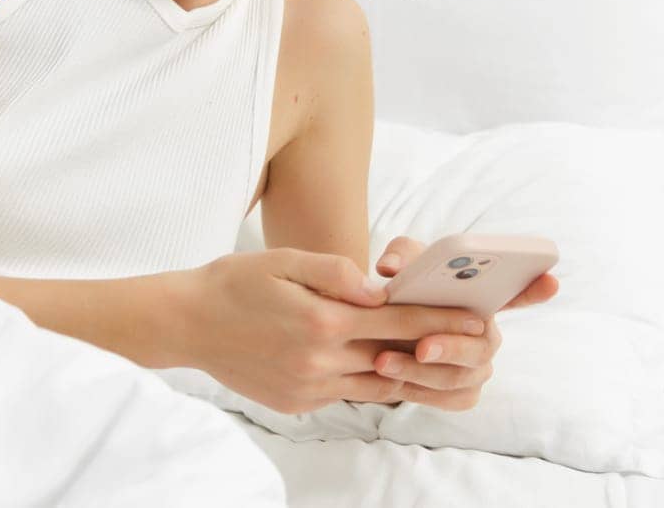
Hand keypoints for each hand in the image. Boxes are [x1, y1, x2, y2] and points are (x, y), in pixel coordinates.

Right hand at [183, 248, 488, 414]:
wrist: (184, 324)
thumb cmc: (233, 282)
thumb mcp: (283, 260)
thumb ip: (336, 271)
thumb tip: (380, 288)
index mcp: (321, 322)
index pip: (398, 323)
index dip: (441, 321)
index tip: (479, 319)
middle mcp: (319, 362)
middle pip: (395, 358)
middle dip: (435, 350)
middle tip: (471, 342)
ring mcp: (308, 389)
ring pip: (376, 383)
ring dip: (407, 371)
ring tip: (437, 358)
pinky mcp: (297, 403)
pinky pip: (347, 393)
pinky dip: (370, 379)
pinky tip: (383, 365)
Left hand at [369, 234, 560, 410]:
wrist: (381, 334)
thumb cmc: (403, 292)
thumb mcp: (402, 266)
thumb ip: (401, 255)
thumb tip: (393, 267)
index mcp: (483, 298)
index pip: (517, 293)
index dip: (535, 288)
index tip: (551, 280)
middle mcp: (487, 334)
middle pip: (482, 345)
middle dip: (453, 346)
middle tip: (422, 346)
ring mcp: (478, 367)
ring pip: (460, 376)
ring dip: (421, 371)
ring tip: (383, 361)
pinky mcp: (463, 393)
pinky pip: (448, 399)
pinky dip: (420, 391)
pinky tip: (392, 381)